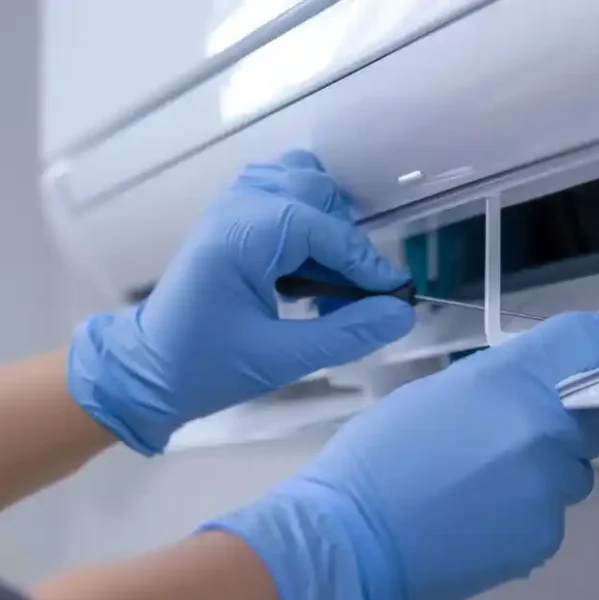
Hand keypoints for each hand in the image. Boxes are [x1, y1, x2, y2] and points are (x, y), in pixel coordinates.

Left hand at [67, 150, 414, 453]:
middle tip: (354, 295)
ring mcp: (230, 205)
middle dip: (346, 241)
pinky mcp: (230, 216)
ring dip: (327, 223)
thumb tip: (401, 313)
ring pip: (300, 182)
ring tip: (329, 277)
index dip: (366, 262)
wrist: (149, 369)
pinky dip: (306, 218)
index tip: (395, 295)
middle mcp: (236, 207)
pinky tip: (308, 264)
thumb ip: (347, 333)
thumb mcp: (282, 359)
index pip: (325, 229)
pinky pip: (282, 193)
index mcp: (242, 237)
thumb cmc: (207, 367)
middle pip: (316, 191)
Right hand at [205, 311, 598, 599]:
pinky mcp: (543, 539)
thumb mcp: (429, 396)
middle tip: (512, 445)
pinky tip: (477, 525)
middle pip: (594, 423)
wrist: (352, 539)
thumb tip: (526, 393)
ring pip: (572, 475)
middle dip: (564, 429)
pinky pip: (551, 518)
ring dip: (544, 477)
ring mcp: (548, 489)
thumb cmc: (375, 457)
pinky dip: (525, 518)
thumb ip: (491, 387)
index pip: (584, 345)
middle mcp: (543, 430)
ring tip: (485, 493)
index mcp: (509, 383)